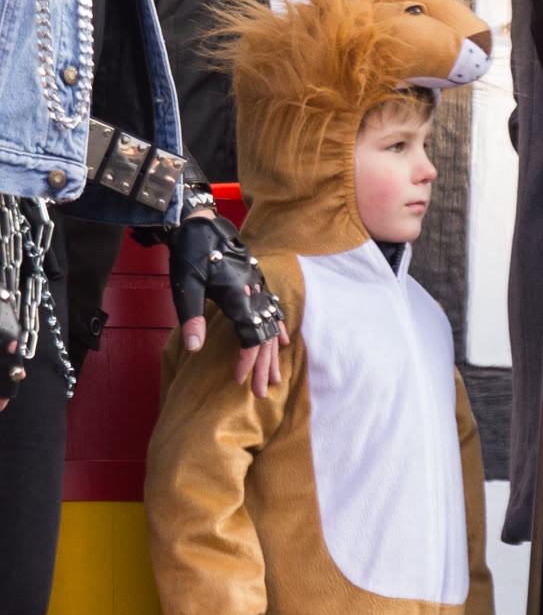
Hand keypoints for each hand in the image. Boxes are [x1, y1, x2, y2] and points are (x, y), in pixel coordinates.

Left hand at [169, 214, 287, 392]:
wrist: (199, 221)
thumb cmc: (189, 252)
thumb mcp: (185, 285)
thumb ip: (192, 316)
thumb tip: (195, 348)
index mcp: (238, 294)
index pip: (249, 336)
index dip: (248, 361)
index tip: (241, 380)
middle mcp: (254, 291)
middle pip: (265, 336)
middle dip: (264, 366)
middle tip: (264, 393)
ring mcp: (259, 286)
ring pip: (272, 325)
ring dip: (274, 353)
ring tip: (277, 377)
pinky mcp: (257, 281)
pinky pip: (274, 309)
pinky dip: (279, 328)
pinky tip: (285, 341)